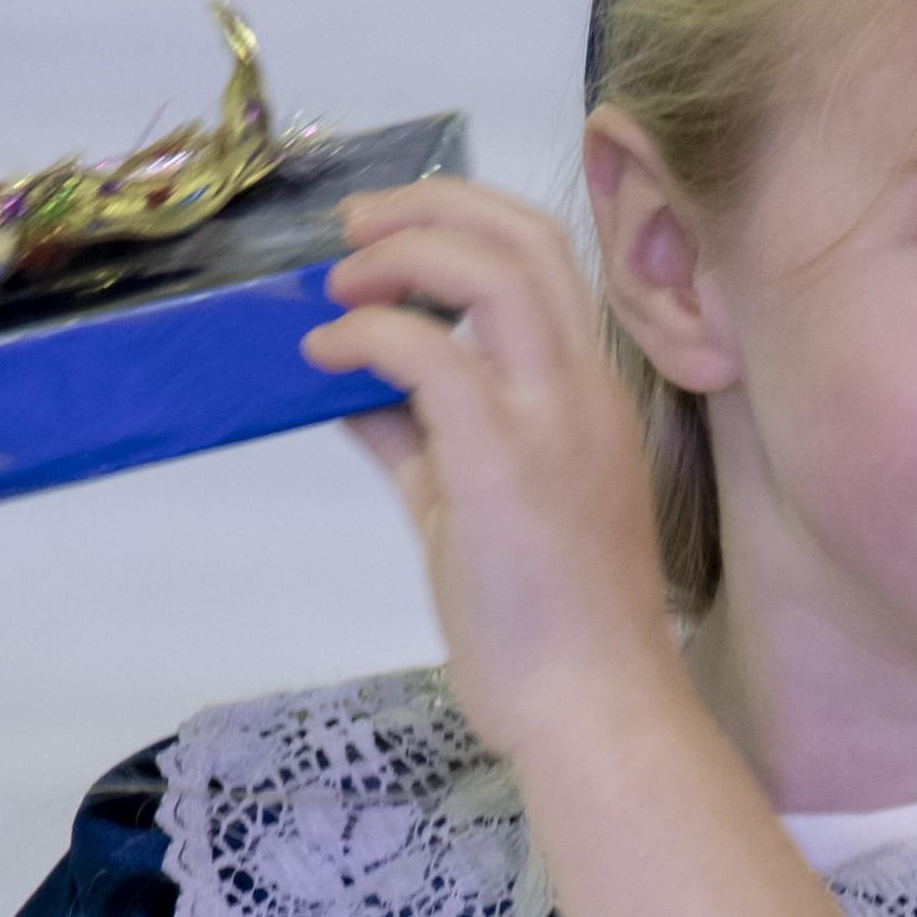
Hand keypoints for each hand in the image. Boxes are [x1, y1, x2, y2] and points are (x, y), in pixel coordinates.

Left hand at [304, 183, 684, 771]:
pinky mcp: (505, 461)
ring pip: (492, 269)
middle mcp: (584, 389)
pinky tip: (324, 355)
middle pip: (524, 236)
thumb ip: (421, 440)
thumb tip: (355, 391)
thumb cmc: (548, 630)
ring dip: (402, 254)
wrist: (593, 709)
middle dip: (430, 207)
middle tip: (353, 227)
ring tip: (338, 280)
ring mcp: (553, 420)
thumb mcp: (471, 509)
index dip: (464, 219)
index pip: (544, 260)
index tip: (391, 235)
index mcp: (590, 395)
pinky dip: (367, 334)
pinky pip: (429, 353)